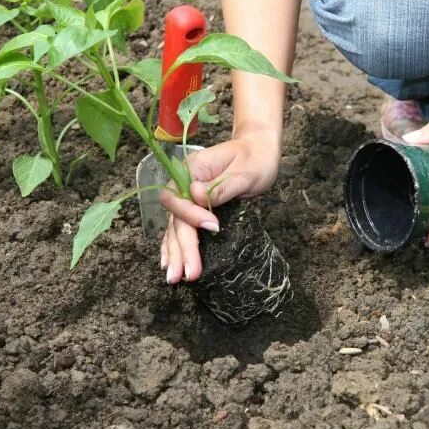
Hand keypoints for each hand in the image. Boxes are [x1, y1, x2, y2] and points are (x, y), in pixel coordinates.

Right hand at [160, 130, 280, 283]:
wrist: (259, 151)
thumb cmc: (255, 158)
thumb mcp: (244, 171)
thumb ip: (220, 186)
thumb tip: (196, 195)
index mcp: (190, 169)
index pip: (179, 197)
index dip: (191, 215)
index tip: (213, 227)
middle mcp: (182, 184)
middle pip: (175, 218)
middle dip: (182, 246)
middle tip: (188, 273)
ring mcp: (186, 197)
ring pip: (174, 227)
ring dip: (175, 253)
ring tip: (174, 278)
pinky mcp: (193, 208)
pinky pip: (179, 228)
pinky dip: (173, 246)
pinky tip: (169, 263)